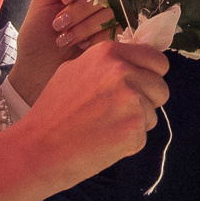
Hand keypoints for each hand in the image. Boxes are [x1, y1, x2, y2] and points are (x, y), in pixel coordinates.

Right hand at [0, 38, 169, 200]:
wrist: (38, 147)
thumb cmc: (53, 111)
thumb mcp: (73, 71)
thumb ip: (106, 65)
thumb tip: (133, 64)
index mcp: (109, 53)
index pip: (157, 60)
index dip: (151, 76)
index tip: (142, 86)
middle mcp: (123, 72)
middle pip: (161, 88)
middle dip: (147, 101)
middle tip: (118, 113)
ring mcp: (131, 100)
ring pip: (153, 113)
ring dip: (136, 122)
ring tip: (105, 127)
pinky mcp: (134, 129)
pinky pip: (143, 135)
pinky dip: (128, 142)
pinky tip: (103, 141)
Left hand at [5, 0, 116, 104]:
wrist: (38, 70)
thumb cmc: (36, 34)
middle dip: (78, 9)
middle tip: (58, 24)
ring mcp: (110, 15)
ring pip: (109, 9)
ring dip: (83, 26)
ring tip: (64, 38)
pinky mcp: (116, 35)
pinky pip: (114, 29)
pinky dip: (93, 38)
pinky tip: (80, 46)